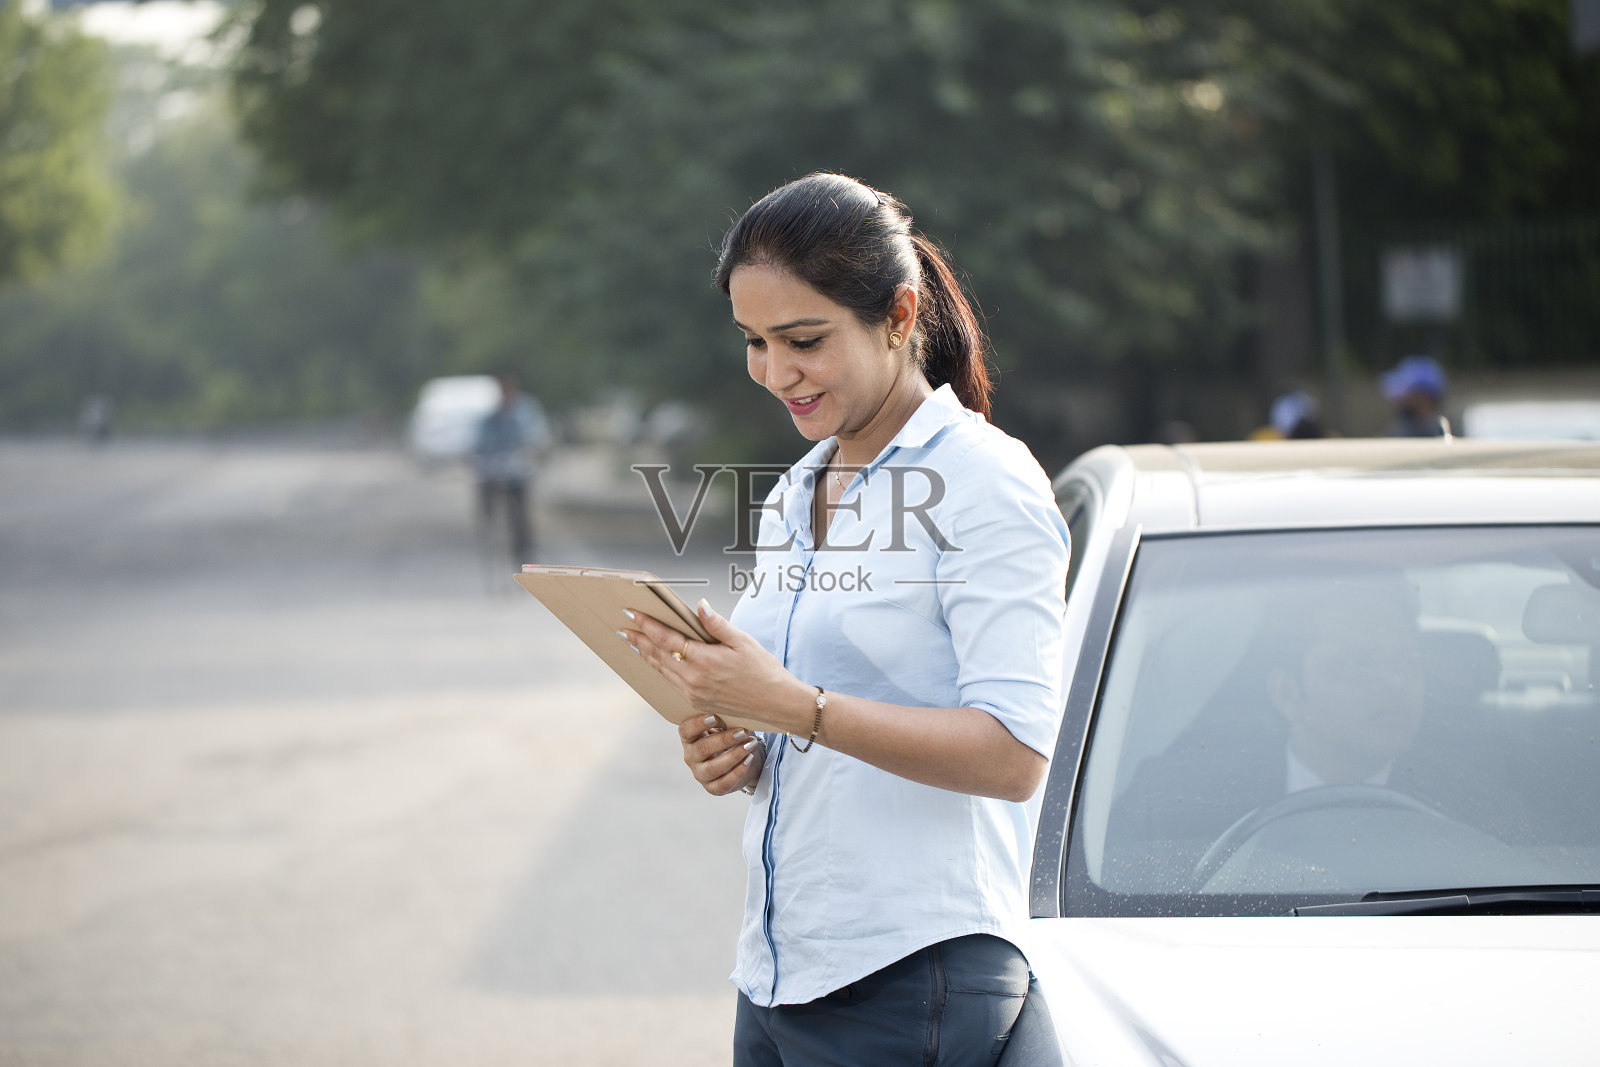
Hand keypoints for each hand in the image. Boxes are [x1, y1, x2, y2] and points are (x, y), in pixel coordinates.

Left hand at [618, 599, 811, 732]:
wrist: (776, 704)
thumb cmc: (764, 670)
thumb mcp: (744, 641)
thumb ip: (717, 625)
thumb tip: (699, 606)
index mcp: (705, 661)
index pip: (667, 638)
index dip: (647, 625)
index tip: (632, 613)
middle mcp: (694, 679)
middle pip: (658, 655)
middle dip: (639, 640)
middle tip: (622, 627)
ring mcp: (694, 692)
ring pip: (662, 669)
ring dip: (645, 655)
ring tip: (632, 642)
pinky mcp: (697, 701)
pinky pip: (672, 681)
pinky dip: (660, 668)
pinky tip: (655, 661)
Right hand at [677, 715, 762, 795]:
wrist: (743, 759)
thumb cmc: (731, 737)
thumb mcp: (726, 724)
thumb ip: (725, 716)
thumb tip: (737, 704)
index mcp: (690, 738)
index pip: (686, 731)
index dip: (697, 724)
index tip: (714, 717)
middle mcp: (691, 757)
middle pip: (701, 750)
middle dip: (723, 740)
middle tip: (742, 732)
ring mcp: (700, 774)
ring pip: (712, 768)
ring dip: (733, 756)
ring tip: (750, 745)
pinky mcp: (713, 788)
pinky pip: (723, 783)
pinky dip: (737, 771)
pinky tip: (749, 760)